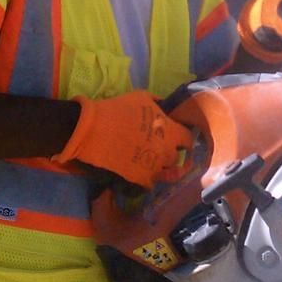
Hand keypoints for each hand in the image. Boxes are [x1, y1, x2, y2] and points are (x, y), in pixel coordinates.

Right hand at [52, 91, 192, 188]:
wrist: (93, 129)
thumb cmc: (118, 110)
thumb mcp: (142, 98)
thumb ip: (158, 103)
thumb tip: (164, 105)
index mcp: (170, 132)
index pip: (188, 140)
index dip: (183, 139)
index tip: (177, 139)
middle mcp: (166, 152)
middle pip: (176, 158)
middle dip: (169, 154)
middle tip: (159, 150)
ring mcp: (154, 167)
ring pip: (166, 174)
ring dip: (159, 169)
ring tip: (149, 164)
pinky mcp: (139, 179)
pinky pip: (150, 184)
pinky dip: (146, 179)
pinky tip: (138, 172)